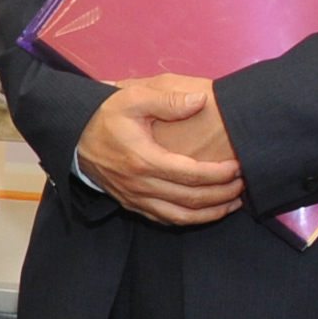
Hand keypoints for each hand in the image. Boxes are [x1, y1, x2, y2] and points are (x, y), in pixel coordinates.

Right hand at [78, 74, 242, 226]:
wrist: (74, 136)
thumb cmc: (106, 115)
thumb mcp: (134, 98)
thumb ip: (168, 100)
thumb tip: (200, 100)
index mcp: (144, 160)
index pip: (191, 176)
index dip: (219, 174)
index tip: (238, 167)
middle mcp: (140, 186)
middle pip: (190, 200)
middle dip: (222, 195)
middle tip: (243, 184)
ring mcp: (135, 198)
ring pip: (179, 217)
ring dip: (210, 214)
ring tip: (233, 203)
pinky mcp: (131, 204)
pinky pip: (164, 220)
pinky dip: (189, 219)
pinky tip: (205, 211)